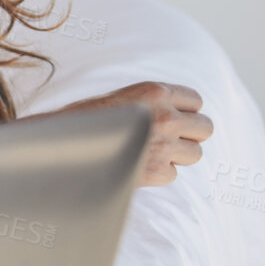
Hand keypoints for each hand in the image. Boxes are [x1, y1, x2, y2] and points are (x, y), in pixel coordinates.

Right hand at [61, 82, 212, 186]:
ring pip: (196, 154)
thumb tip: (183, 116)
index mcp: (155, 91)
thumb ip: (154, 103)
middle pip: (205, 128)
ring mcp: (163, 144)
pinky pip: (174, 174)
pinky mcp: (156, 170)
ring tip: (152, 153)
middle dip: (190, 135)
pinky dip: (159, 174)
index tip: (174, 119)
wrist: (58, 144)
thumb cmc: (86, 120)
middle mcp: (164, 116)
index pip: (196, 101)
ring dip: (178, 156)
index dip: (185, 112)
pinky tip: (138, 166)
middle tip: (170, 139)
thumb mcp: (124, 97)